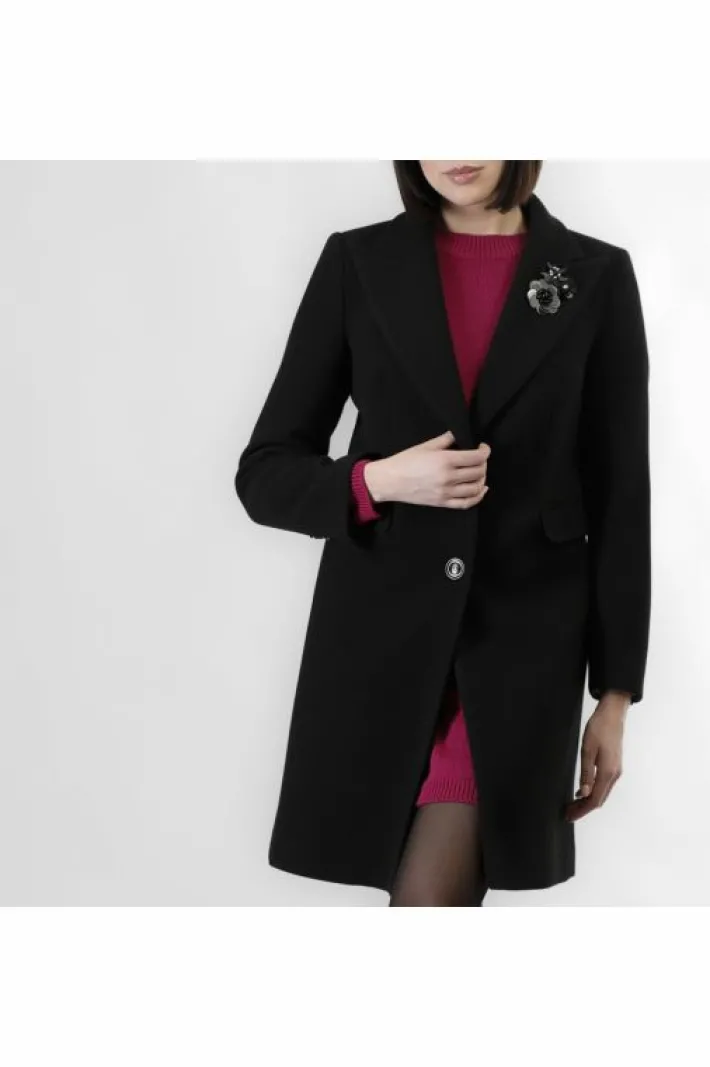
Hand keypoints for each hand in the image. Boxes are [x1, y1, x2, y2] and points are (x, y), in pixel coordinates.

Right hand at [364, 430, 490, 509]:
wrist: (390, 481)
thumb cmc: (405, 461)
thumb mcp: (426, 446)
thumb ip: (445, 440)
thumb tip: (458, 435)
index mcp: (445, 460)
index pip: (477, 457)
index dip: (485, 451)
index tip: (483, 447)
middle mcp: (448, 477)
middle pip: (479, 472)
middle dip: (483, 463)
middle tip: (479, 459)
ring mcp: (446, 492)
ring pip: (476, 487)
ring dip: (482, 479)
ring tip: (479, 472)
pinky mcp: (443, 503)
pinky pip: (467, 503)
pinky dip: (478, 497)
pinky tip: (481, 489)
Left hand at [565, 692, 629, 820]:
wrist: (613, 714)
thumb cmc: (599, 729)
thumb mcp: (587, 750)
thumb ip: (586, 773)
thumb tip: (583, 794)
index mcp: (607, 772)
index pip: (594, 800)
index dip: (581, 810)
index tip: (569, 816)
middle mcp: (614, 775)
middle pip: (599, 800)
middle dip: (583, 809)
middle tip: (568, 813)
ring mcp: (616, 771)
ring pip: (602, 793)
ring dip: (588, 801)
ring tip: (572, 804)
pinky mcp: (614, 766)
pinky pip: (604, 785)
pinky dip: (593, 792)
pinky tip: (582, 791)